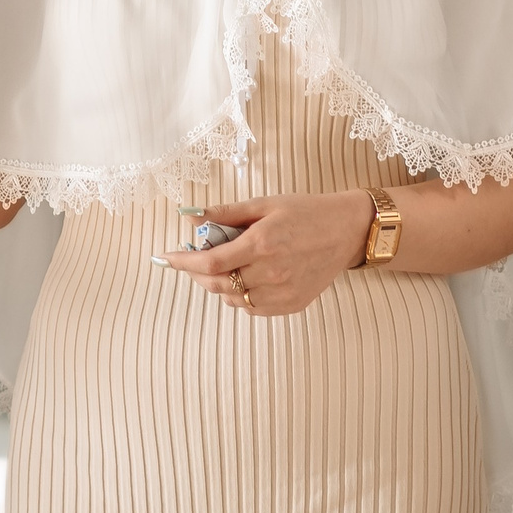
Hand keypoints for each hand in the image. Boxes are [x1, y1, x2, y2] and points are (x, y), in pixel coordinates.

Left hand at [157, 191, 373, 315]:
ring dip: (218, 285)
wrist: (347, 231)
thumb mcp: (263, 204)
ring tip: (222, 266)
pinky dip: (240, 295)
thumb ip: (225, 213)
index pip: (210, 263)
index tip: (164, 258)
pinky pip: (252, 308)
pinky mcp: (293, 305)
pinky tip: (245, 278)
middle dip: (196, 274)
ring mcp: (283, 293)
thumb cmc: (305, 212)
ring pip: (232, 299)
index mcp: (262, 244)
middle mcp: (272, 273)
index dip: (183, 262)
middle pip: (217, 284)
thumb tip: (190, 217)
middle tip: (191, 260)